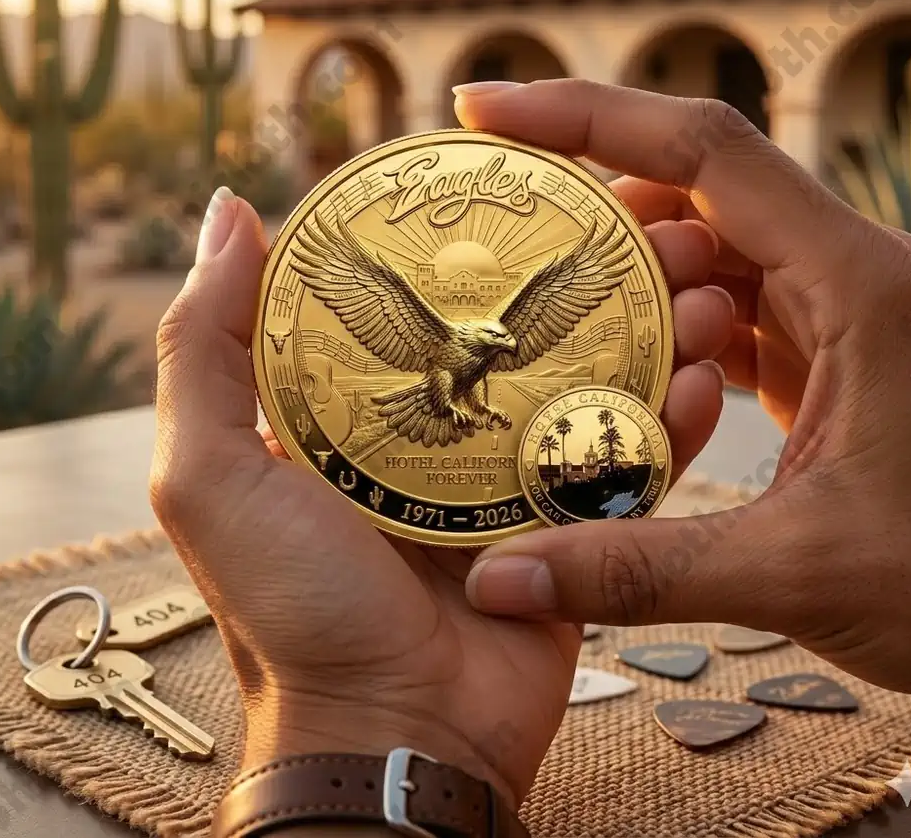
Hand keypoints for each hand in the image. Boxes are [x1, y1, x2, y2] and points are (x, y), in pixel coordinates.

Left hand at [149, 182, 731, 804]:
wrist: (395, 735)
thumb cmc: (291, 609)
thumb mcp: (211, 472)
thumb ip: (204, 347)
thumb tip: (231, 210)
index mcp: (362, 403)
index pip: (420, 293)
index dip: (468, 235)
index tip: (522, 175)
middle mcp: (440, 429)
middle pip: (519, 327)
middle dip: (582, 270)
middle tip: (639, 220)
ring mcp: (510, 476)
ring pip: (587, 381)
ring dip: (645, 328)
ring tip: (694, 279)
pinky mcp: (568, 526)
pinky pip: (623, 461)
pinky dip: (667, 419)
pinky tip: (705, 372)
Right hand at [457, 79, 910, 699]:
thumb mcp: (796, 572)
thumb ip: (640, 570)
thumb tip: (503, 582)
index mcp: (855, 283)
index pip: (703, 152)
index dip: (588, 115)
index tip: (490, 111)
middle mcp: (846, 274)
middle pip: (695, 186)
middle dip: (591, 193)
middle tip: (501, 222)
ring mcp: (835, 313)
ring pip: (706, 248)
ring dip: (628, 269)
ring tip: (551, 305)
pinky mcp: (822, 355)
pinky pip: (724, 306)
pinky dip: (661, 319)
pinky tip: (618, 362)